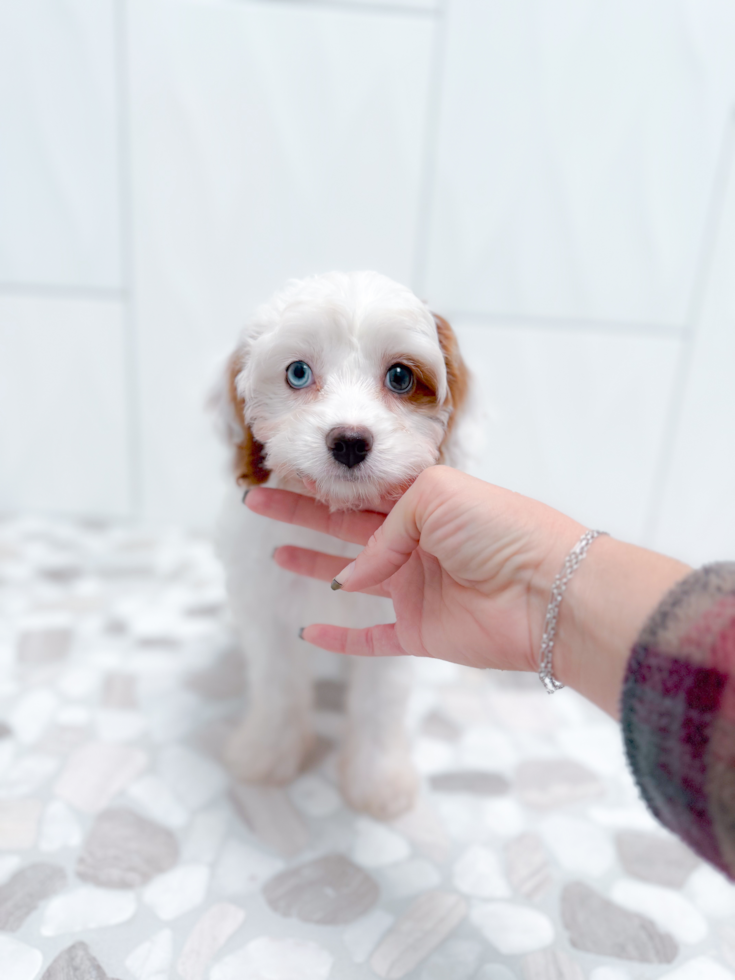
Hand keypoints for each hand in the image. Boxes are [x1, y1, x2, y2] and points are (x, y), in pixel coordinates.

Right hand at [246, 466, 583, 672]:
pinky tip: (311, 631)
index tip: (286, 468)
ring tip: (276, 555)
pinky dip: (341, 638)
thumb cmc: (500, 529)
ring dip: (314, 565)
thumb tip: (353, 575)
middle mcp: (415, 542)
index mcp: (422, 501)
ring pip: (352, 577)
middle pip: (344, 526)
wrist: (546, 591)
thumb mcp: (437, 496)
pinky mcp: (421, 631)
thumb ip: (385, 526)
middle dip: (301, 513)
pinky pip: (372, 638)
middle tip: (256, 501)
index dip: (325, 482)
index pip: (363, 490)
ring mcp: (416, 587)